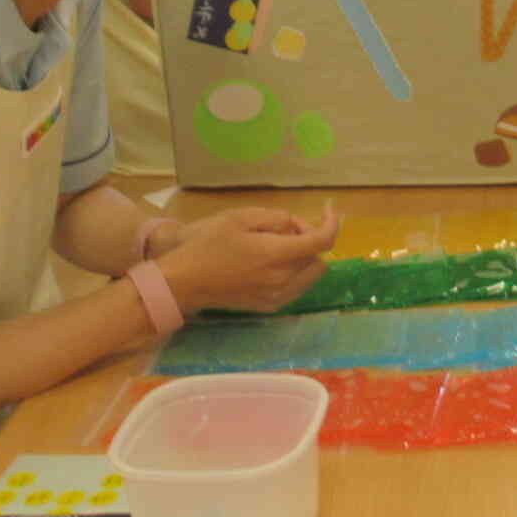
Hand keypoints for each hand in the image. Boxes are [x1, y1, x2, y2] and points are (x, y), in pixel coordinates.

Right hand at [156, 203, 338, 312]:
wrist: (184, 282)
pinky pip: (297, 288)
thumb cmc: (208, 246)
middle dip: (310, 238)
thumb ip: (275, 218)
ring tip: (277, 245)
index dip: (332, 223)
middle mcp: (283, 280)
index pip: (323, 241)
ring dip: (305, 257)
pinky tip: (273, 263)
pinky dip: (296, 272)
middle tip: (285, 228)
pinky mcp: (269, 307)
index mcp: (277, 256)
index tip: (328, 209)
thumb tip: (294, 226)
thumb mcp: (240, 218)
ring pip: (311, 275)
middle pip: (319, 258)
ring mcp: (277, 297)